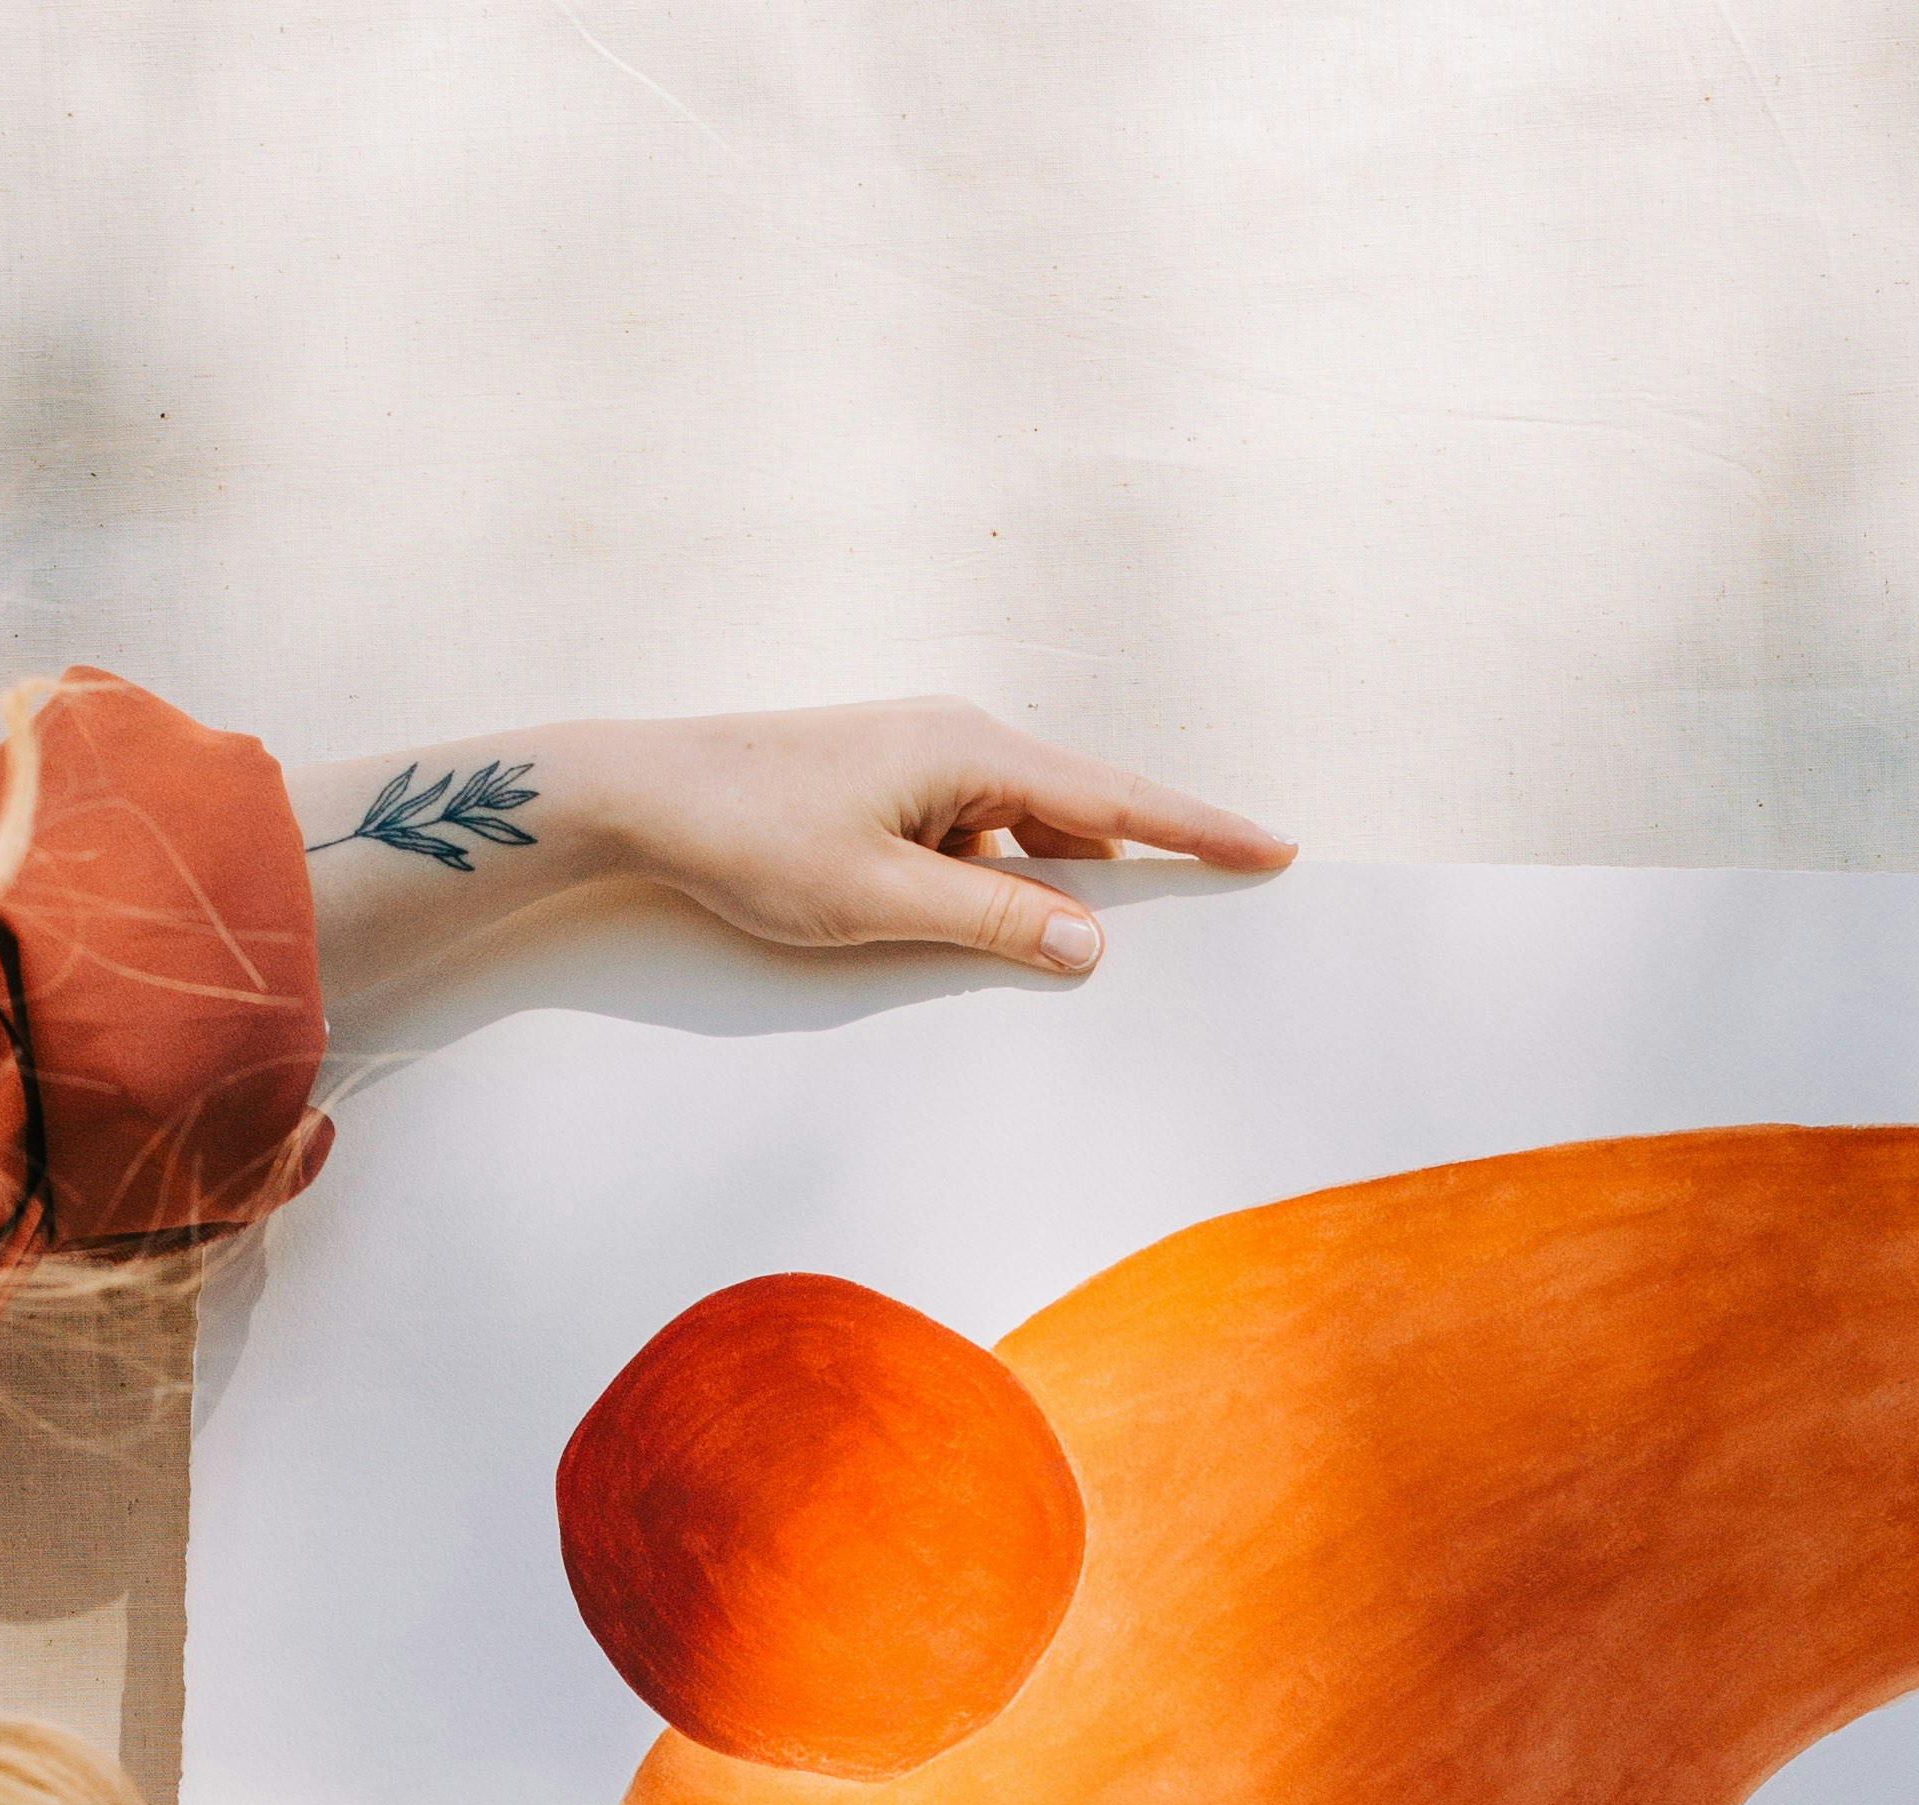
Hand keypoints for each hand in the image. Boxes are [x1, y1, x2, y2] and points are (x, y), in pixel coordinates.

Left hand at [576, 697, 1292, 973]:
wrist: (645, 793)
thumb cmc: (753, 836)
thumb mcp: (880, 899)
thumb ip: (992, 922)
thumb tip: (1091, 941)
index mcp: (971, 752)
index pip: (1115, 796)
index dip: (1199, 828)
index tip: (1273, 846)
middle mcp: (960, 741)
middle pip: (1083, 808)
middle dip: (1149, 855)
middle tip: (1226, 891)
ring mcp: (926, 763)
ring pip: (1028, 831)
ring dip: (1058, 886)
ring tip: (1097, 950)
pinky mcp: (894, 789)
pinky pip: (981, 839)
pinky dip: (1004, 885)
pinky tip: (997, 933)